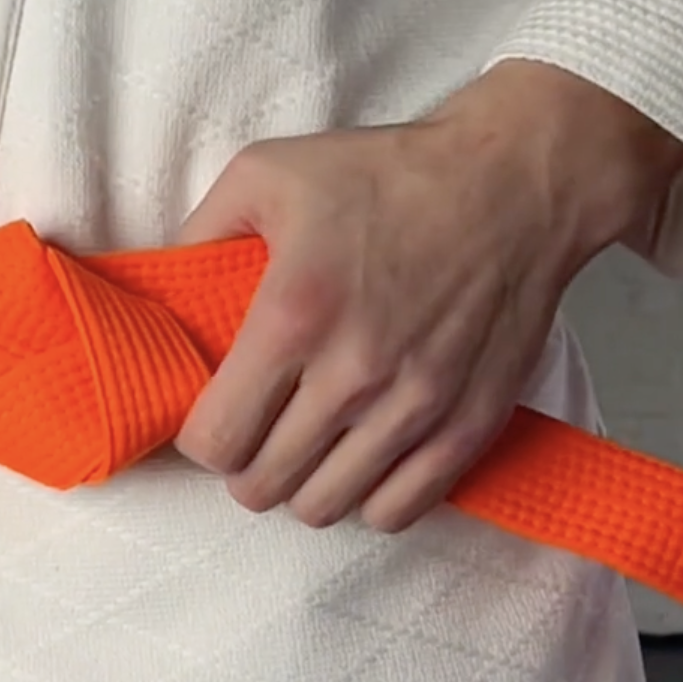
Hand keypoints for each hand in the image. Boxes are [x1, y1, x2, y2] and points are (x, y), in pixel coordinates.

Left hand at [171, 60, 682, 533]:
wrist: (513, 182)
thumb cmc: (385, 173)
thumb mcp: (266, 171)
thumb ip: (203, 231)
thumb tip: (169, 287)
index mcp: (294, 313)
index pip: (216, 438)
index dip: (201, 438)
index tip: (211, 416)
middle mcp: (354, 371)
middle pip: (264, 484)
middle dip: (244, 467)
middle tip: (255, 434)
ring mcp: (416, 405)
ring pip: (326, 506)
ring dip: (302, 487)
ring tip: (305, 449)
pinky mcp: (470, 423)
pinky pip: (401, 510)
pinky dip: (370, 500)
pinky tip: (362, 461)